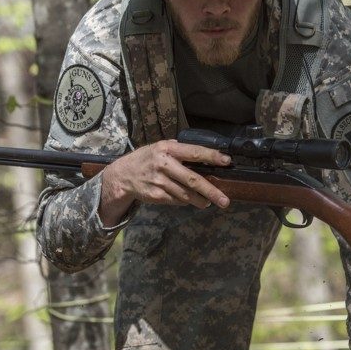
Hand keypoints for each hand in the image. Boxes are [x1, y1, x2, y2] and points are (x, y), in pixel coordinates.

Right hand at [99, 139, 230, 225]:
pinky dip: (185, 201)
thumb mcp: (160, 147)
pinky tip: (189, 200)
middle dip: (211, 191)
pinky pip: (176, 200)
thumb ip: (179, 150)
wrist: (123, 175)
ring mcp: (159, 182)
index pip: (193, 152)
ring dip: (200, 200)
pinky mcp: (156, 195)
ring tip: (209, 202)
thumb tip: (203, 154)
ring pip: (186, 194)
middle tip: (225, 200)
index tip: (227, 161)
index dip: (211, 156)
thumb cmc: (147, 159)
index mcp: (167, 149)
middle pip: (192, 179)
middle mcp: (163, 164)